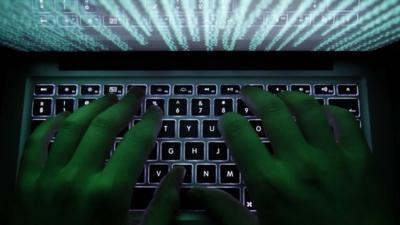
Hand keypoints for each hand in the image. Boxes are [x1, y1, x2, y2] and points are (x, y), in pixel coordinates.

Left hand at [15, 89, 184, 224]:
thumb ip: (164, 206)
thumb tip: (178, 174)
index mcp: (109, 194)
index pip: (136, 143)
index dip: (150, 122)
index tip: (156, 113)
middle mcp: (77, 180)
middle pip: (104, 126)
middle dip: (124, 105)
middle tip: (135, 94)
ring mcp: (48, 180)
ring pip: (71, 126)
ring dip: (92, 107)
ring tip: (108, 98)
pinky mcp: (26, 184)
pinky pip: (35, 142)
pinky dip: (50, 124)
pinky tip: (64, 116)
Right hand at [189, 87, 396, 224]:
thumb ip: (225, 210)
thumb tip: (197, 193)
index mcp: (269, 183)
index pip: (239, 134)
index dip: (229, 121)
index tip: (227, 119)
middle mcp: (299, 163)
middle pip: (272, 111)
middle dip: (255, 96)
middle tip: (249, 93)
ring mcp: (331, 158)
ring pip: (307, 108)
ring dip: (289, 96)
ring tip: (281, 95)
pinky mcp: (360, 159)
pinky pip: (345, 120)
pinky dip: (332, 110)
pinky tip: (322, 111)